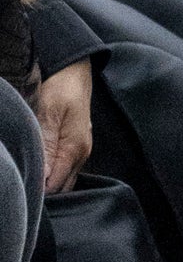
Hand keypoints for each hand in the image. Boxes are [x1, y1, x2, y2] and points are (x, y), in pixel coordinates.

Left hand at [35, 56, 91, 192]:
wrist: (75, 71)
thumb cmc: (61, 88)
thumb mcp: (49, 113)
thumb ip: (47, 145)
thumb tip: (43, 177)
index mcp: (75, 149)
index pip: (55, 185)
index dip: (37, 190)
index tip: (21, 183)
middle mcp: (82, 155)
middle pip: (61, 188)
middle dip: (42, 190)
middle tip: (22, 180)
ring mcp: (81, 152)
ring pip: (64, 181)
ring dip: (47, 182)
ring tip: (29, 172)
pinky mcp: (76, 147)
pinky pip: (65, 170)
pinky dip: (52, 173)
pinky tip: (40, 166)